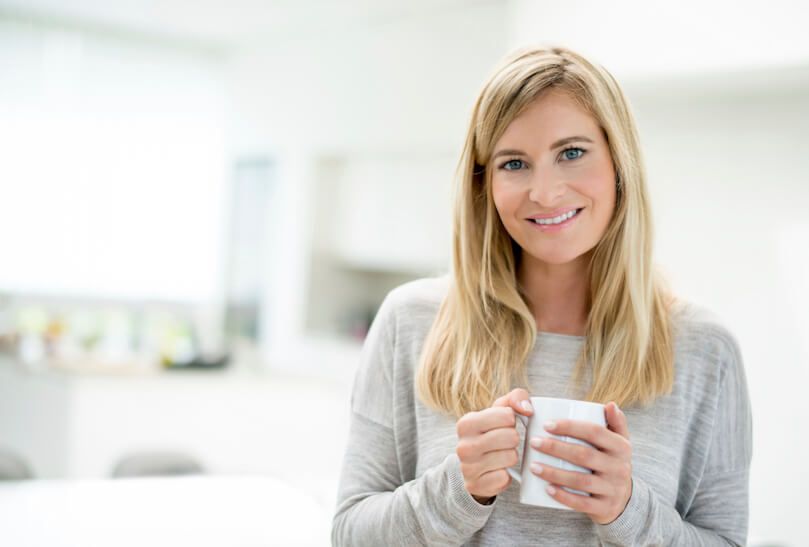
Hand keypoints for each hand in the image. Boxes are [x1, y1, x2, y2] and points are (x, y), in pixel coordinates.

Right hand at [456, 388, 533, 503]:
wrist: (473, 465)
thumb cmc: (491, 432)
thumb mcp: (499, 411)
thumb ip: (516, 398)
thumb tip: (528, 409)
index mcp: (466, 423)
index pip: (507, 415)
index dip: (512, 420)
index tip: (505, 425)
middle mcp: (463, 445)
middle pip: (511, 437)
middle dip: (514, 439)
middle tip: (505, 442)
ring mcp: (468, 467)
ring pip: (510, 458)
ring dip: (512, 457)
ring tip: (501, 455)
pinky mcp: (476, 485)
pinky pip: (505, 478)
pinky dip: (506, 475)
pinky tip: (498, 470)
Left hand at [529, 401, 632, 524]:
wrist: (624, 499)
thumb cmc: (612, 462)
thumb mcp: (619, 442)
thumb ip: (615, 422)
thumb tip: (609, 404)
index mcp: (621, 447)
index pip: (594, 432)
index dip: (570, 426)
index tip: (546, 424)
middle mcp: (620, 468)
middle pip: (584, 455)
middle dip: (555, 448)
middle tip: (533, 442)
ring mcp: (613, 489)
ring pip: (580, 480)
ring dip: (554, 473)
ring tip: (533, 465)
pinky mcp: (604, 508)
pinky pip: (582, 503)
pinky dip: (564, 496)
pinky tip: (547, 489)